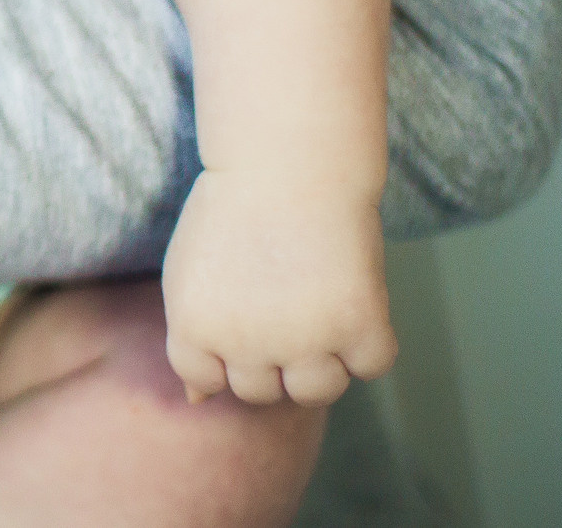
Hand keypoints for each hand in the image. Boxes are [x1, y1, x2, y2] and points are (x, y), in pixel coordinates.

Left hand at [160, 167, 396, 405]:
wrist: (288, 160)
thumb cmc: (234, 210)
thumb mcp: (191, 272)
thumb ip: (194, 338)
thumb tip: (198, 402)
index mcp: (194, 328)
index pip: (208, 381)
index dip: (225, 349)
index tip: (236, 305)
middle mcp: (246, 343)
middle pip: (262, 390)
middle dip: (270, 354)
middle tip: (278, 296)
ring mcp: (305, 339)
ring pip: (317, 390)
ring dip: (320, 358)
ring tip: (315, 302)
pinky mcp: (360, 325)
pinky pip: (370, 364)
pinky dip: (368, 341)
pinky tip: (351, 296)